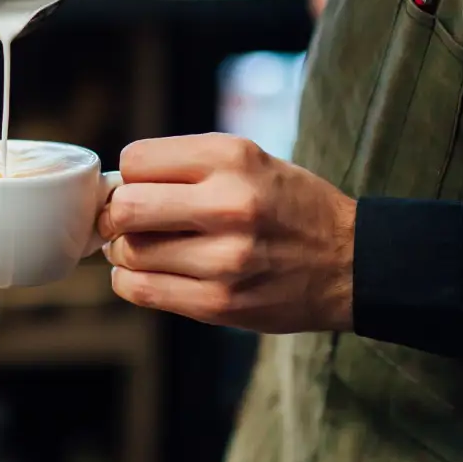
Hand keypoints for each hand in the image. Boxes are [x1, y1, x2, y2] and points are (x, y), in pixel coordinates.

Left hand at [97, 133, 356, 333]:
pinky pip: (142, 291)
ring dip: (125, 251)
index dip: (128, 176)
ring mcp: (225, 259)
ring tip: (148, 248)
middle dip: (116, 215)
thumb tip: (110, 190)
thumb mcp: (248, 159)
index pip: (135, 161)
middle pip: (125, 208)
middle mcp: (229, 204)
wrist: (352, 263)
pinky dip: (132, 281)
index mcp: (232, 158)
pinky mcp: (220, 304)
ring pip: (129, 252)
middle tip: (128, 221)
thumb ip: (184, 166)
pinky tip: (150, 273)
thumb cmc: (287, 206)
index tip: (139, 188)